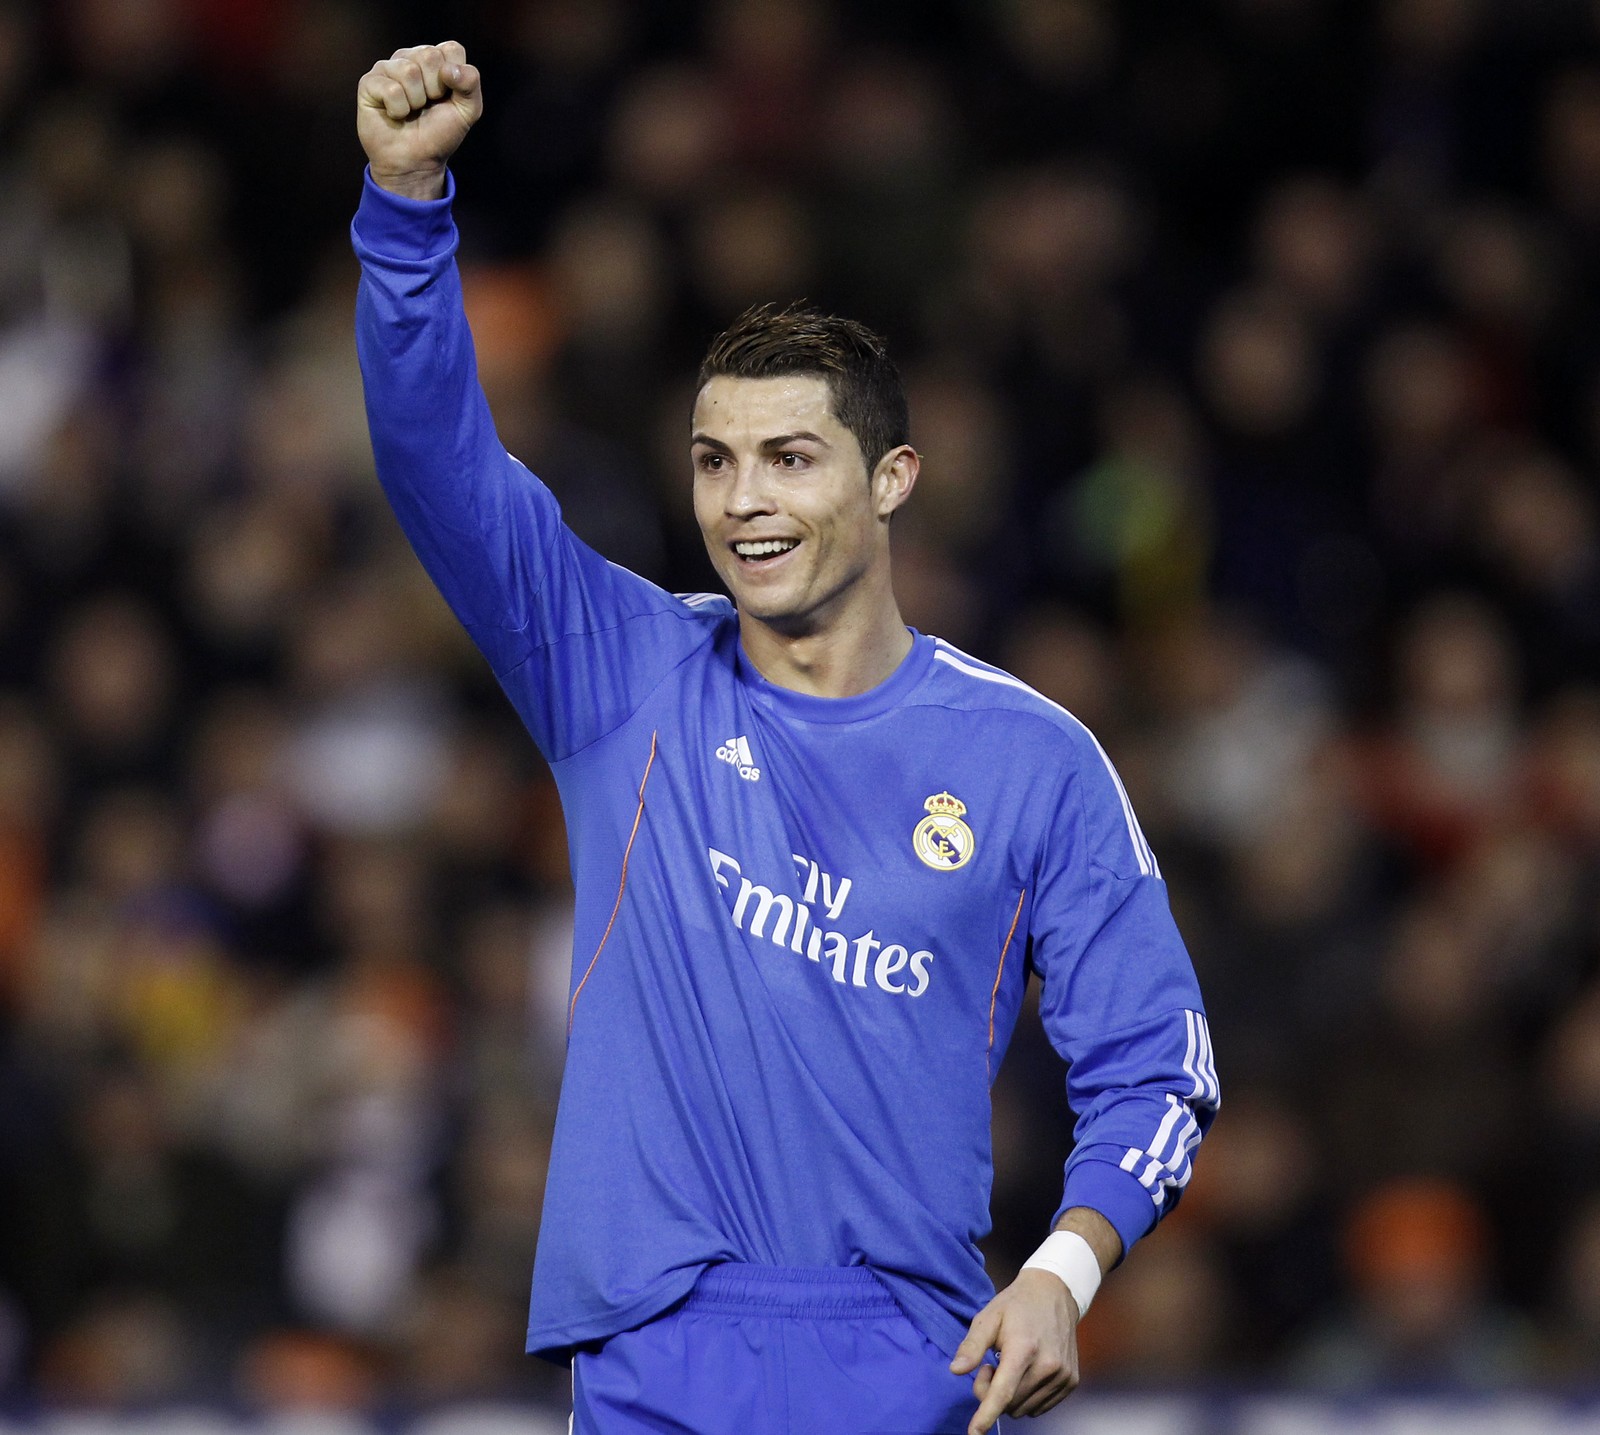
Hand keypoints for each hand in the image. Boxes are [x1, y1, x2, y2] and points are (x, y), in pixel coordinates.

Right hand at [356, 42, 481, 200]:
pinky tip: (395, 115)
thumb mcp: (467, 111)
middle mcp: (410, 58)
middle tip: (427, 106)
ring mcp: (388, 68)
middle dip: (435, 90)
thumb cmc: (439, 134)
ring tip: (411, 111)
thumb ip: (470, 83)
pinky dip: (398, 109)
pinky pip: (391, 88)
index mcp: (435, 60)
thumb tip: (450, 69)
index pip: (451, 49)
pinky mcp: (369, 82)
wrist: (416, 162)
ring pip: (409, 71)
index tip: (447, 98)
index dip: (454, 78)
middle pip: (429, 55)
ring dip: (416, 101)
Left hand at [949, 1268, 1079, 1433]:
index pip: (1003, 1392)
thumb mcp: (988, 1317)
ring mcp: (1062, 1375)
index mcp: (1024, 1348)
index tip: (975, 1433)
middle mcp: (1047, 1365)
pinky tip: (1026, 1372)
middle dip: (992, 1392)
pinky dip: (1027, 1397)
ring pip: (1024, 1408)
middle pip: (1010, 1403)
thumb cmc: (1016, 1305)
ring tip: (1010, 1365)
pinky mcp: (1071, 1381)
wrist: (1055, 1293)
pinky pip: (1040, 1407)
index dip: (986, 1415)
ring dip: (1010, 1396)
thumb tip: (956, 1371)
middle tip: (990, 1365)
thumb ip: (972, 1346)